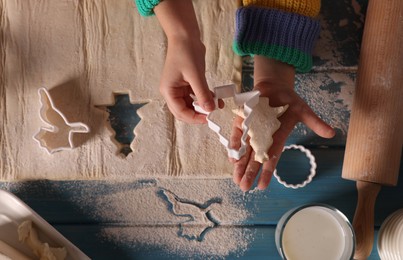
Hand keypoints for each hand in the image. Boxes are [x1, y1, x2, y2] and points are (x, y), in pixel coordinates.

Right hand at [155, 0, 214, 123]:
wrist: (185, 36)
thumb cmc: (185, 53)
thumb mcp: (195, 76)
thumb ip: (202, 94)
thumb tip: (210, 110)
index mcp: (168, 91)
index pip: (180, 112)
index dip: (194, 117)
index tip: (207, 119)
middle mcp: (172, 92)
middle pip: (184, 111)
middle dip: (198, 114)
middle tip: (212, 115)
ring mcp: (179, 88)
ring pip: (191, 104)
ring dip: (203, 106)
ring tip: (217, 105)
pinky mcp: (187, 84)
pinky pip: (196, 96)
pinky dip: (205, 97)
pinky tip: (215, 98)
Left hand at [230, 56, 334, 190]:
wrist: (275, 87)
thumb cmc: (289, 101)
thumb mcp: (303, 111)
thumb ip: (315, 123)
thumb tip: (332, 133)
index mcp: (277, 139)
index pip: (271, 159)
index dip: (266, 172)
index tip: (262, 186)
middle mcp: (263, 138)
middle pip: (255, 158)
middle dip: (249, 173)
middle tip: (244, 187)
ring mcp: (251, 130)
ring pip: (244, 151)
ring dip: (240, 164)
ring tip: (236, 179)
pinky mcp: (242, 121)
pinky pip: (237, 135)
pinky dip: (234, 145)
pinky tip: (231, 158)